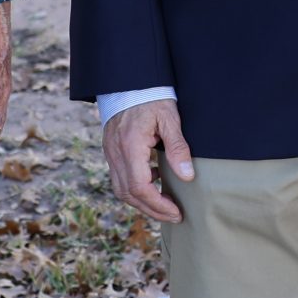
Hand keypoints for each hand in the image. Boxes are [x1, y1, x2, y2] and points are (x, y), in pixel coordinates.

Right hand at [104, 99, 194, 222]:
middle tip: (174, 215)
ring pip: (121, 189)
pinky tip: (155, 183)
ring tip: (165, 205)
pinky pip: (120, 178)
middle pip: (128, 194)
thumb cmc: (151, 97)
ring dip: (142, 202)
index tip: (176, 212)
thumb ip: (178, 148)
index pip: (139, 187)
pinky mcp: (111, 151)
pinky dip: (136, 189)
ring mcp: (110, 152)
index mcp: (130, 145)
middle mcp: (115, 152)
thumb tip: (187, 176)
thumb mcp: (170, 118)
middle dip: (151, 209)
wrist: (129, 81)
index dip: (158, 205)